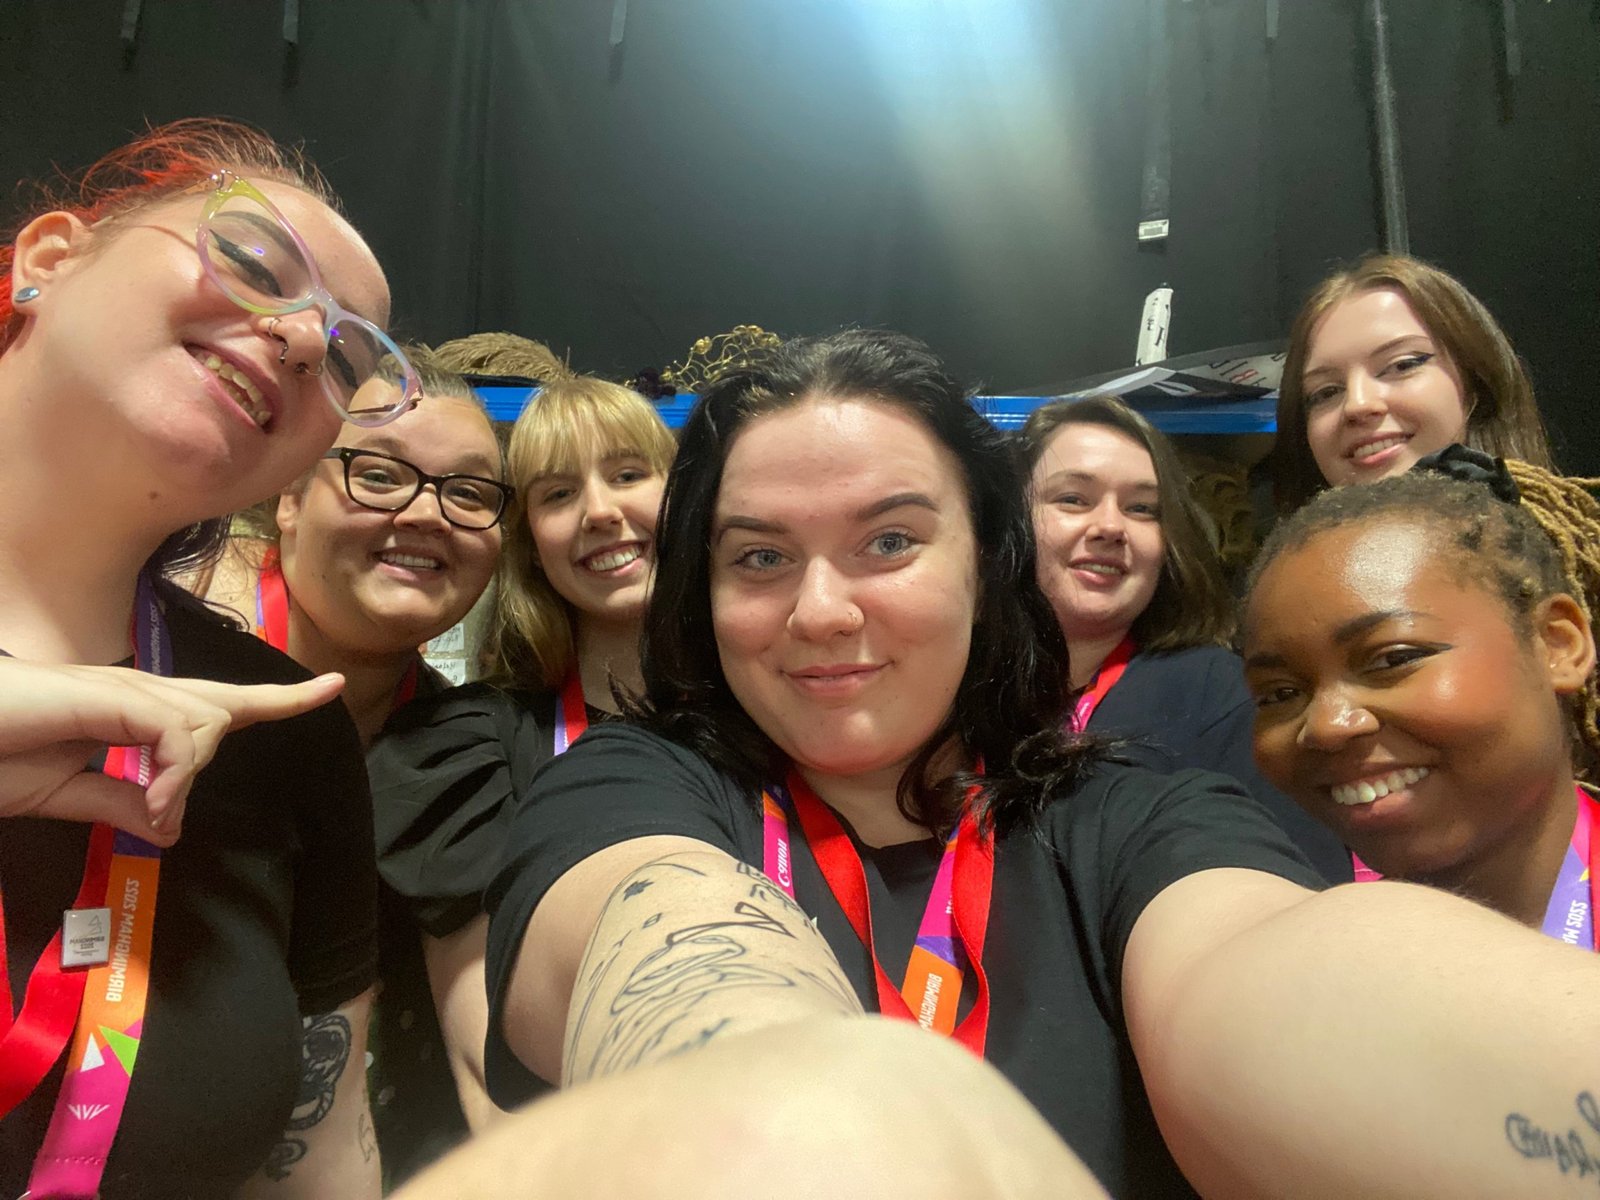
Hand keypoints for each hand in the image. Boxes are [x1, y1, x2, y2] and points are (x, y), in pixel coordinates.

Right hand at [0, 658, 344, 844]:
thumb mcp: (66, 794)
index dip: (273, 700)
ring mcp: (118, 688)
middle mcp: (131, 692)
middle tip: (320, 697)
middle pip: (221, 702)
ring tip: (153, 810)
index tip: (330, 686)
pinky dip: (173, 772)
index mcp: (126, 714)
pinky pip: (173, 731)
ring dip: (189, 774)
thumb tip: (171, 826)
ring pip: (203, 721)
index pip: (211, 706)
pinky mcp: (103, 694)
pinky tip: (151, 800)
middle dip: (278, 702)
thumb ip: (119, 802)